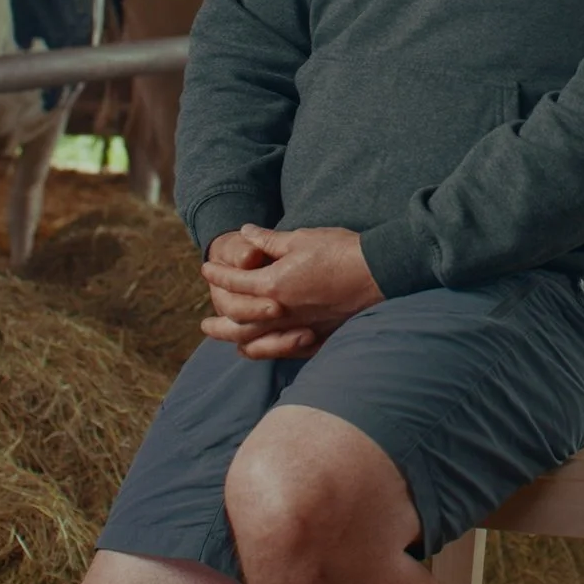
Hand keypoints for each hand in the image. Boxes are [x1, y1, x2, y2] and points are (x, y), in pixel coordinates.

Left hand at [199, 225, 383, 358]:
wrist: (378, 273)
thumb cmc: (340, 251)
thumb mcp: (301, 239)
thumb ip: (269, 240)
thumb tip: (246, 232)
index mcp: (274, 284)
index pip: (235, 283)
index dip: (218, 275)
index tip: (207, 270)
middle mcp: (281, 312)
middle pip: (238, 321)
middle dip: (218, 320)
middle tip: (204, 323)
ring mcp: (299, 327)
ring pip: (256, 342)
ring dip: (236, 341)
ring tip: (227, 343)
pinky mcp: (317, 338)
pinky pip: (282, 350)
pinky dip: (265, 351)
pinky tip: (260, 349)